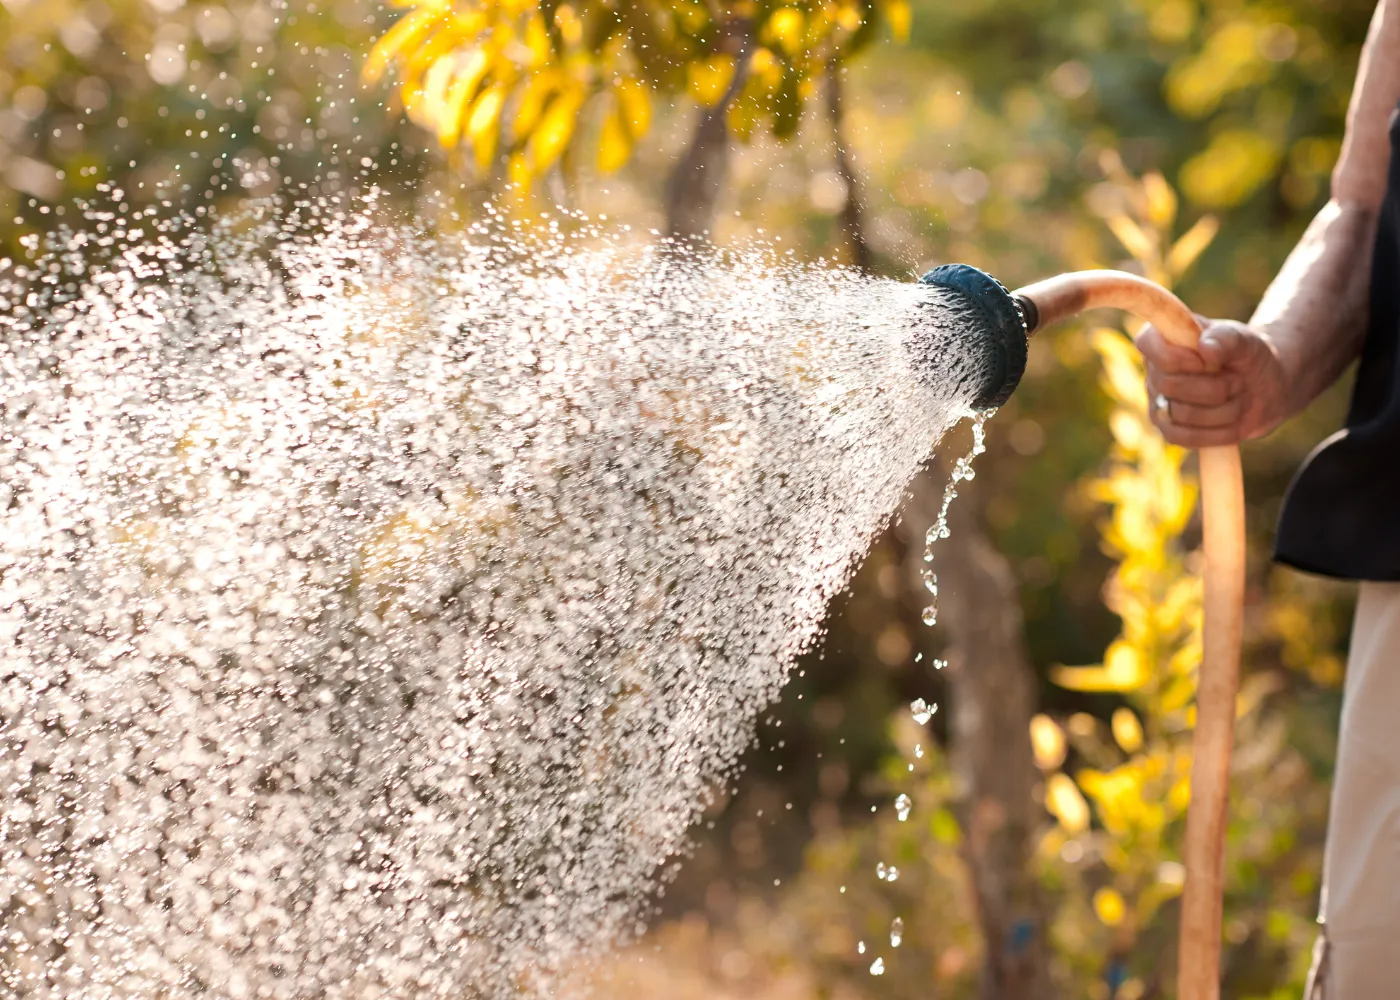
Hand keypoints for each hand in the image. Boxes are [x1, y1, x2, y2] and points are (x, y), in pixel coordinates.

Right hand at [1134, 319, 1290, 447]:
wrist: (1265, 388)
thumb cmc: (1249, 357)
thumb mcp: (1245, 340)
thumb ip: (1226, 338)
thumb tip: (1205, 348)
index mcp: (1163, 338)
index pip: (1146, 343)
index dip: (1176, 357)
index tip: (1206, 360)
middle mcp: (1154, 371)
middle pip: (1169, 384)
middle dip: (1214, 386)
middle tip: (1237, 380)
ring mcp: (1159, 403)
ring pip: (1182, 414)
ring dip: (1224, 409)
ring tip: (1238, 398)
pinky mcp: (1170, 431)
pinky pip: (1186, 438)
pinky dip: (1219, 431)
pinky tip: (1233, 420)